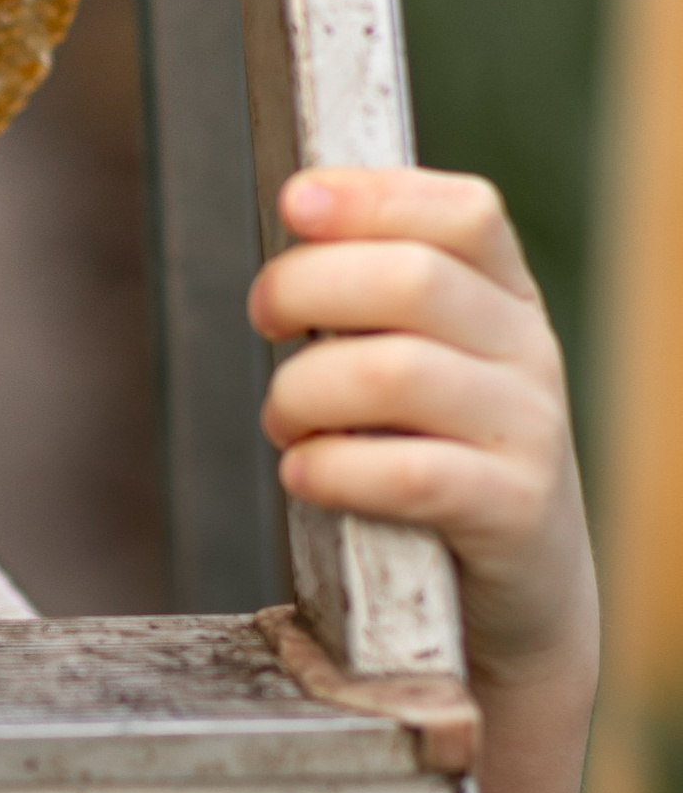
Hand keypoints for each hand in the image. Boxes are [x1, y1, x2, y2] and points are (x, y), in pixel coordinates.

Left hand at [249, 165, 594, 692]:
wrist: (519, 596)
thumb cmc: (436, 458)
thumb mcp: (423, 362)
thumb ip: (376, 297)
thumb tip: (302, 210)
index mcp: (506, 299)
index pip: (463, 213)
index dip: (372, 196)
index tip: (293, 205)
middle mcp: (529, 353)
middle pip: (414, 279)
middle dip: (307, 287)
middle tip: (264, 321)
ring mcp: (529, 432)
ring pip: (398, 373)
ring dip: (305, 392)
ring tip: (283, 421)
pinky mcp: (513, 512)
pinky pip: (410, 474)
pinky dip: (333, 469)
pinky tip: (303, 474)